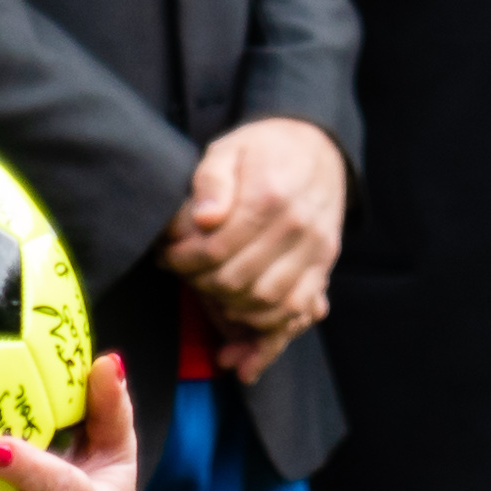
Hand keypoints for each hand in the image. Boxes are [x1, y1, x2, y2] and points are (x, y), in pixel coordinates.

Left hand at [163, 118, 346, 378]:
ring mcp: (316, 251)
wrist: (317, 148)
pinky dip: (268, 332)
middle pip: (240, 281)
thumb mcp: (228, 149)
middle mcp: (298, 229)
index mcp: (270, 197)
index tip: (166, 256)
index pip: (218, 249)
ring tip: (207, 299)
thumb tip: (204, 219)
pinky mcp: (324, 266)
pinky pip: (298, 311)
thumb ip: (212, 181)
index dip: (184, 260)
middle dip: (202, 286)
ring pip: (269, 304)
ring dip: (231, 312)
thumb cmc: (262, 149)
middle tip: (182, 275)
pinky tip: (241, 342)